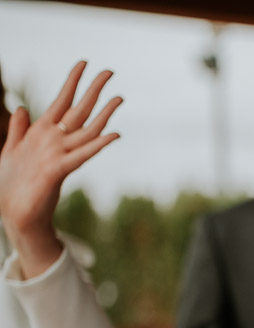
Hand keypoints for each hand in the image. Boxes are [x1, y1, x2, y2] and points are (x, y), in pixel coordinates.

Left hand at [0, 62, 121, 278]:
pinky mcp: (59, 170)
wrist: (15, 213)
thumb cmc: (13, 186)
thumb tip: (21, 108)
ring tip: (119, 98)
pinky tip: (114, 135)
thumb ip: (18, 129)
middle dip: (94, 90)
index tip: (84, 63)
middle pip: (80, 110)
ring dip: (104, 114)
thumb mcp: (10, 150)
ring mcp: (61, 155)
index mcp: (44, 134)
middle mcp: (57, 142)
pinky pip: (83, 154)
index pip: (62, 101)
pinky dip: (98, 144)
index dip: (72, 82)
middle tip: (110, 71)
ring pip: (87, 129)